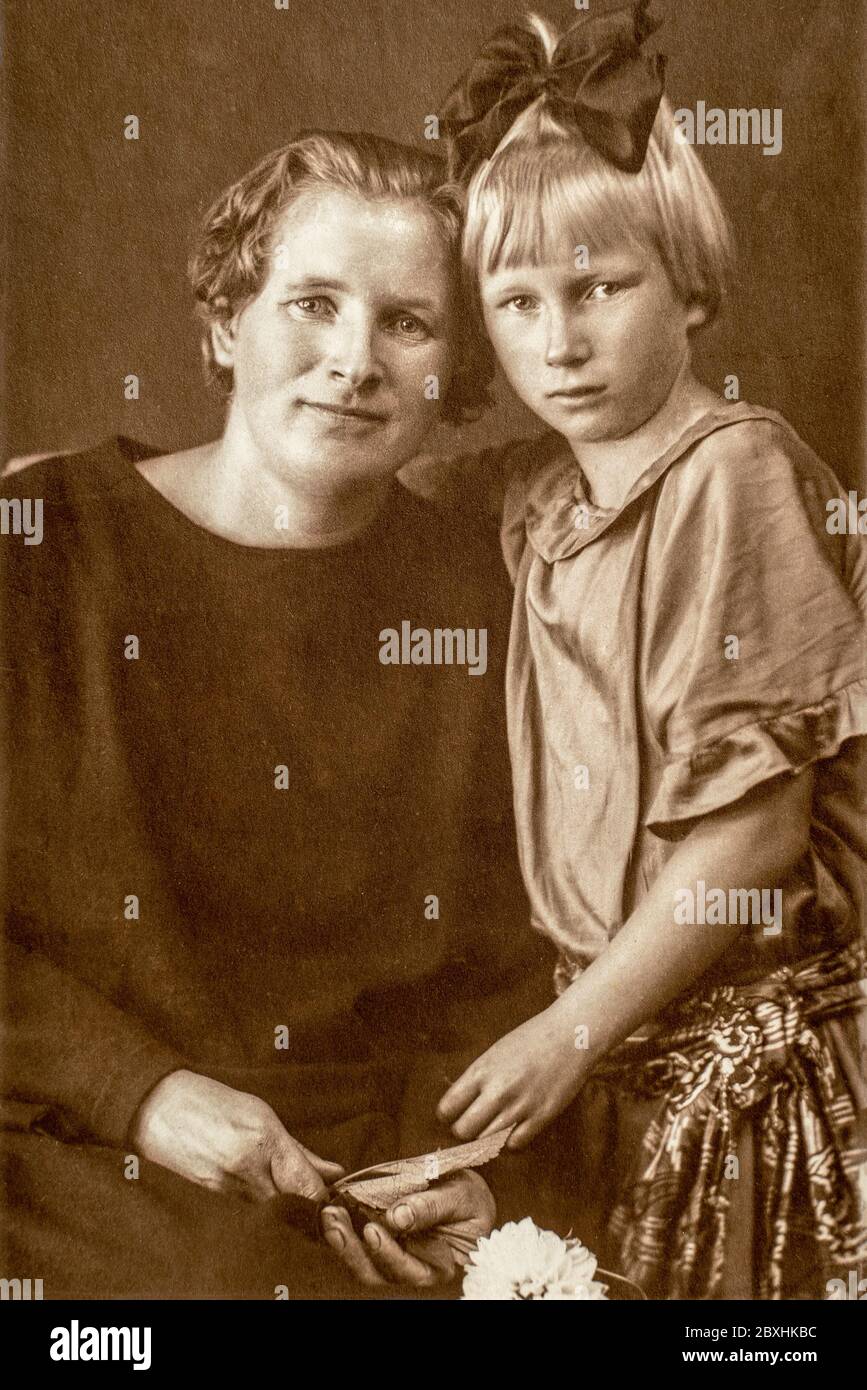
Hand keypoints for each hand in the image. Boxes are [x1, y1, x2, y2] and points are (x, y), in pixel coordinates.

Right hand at [130, 1069, 343, 1200]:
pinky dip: (257, 1201)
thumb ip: (299, 1150)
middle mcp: (246, 1167)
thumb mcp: (262, 1114)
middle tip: (311, 1192)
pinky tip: (254, 1183)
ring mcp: (226, 1186)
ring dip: (280, 1202)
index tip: (332, 1198)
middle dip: (304, 1203)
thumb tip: (333, 1172)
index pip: (306, 1186)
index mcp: (263, 1140)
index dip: (324, 1198)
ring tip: (276, 1179)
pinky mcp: (211, 1198)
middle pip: (290, 1205)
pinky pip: (247, 1207)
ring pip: (269, 1210)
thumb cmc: (210, 1101)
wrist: (157, 1107)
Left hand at [320, 1170, 494, 1288]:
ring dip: (342, 1241)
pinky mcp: (381, 1244)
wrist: (463, 1194)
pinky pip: (358, 1246)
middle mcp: (413, 1270)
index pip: (410, 1271)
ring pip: (363, 1264)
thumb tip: (398, 1216)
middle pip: (378, 1274)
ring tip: (330, 1215)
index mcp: (439, 1267)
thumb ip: (433, 1206)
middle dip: (353, 1250)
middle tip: (336, 1220)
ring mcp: (394, 1259)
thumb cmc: (469, 1200)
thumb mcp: (462, 1196)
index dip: (389, 1254)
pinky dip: (344, 1231)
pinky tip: (334, 1213)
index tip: (373, 1230)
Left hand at [437, 1003, 586, 1147]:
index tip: (453, 1115)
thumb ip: (479, 1077)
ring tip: (492, 1128)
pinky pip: (515, 1144)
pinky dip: (510, 1142)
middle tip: (472, 1125)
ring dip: (486, 1138)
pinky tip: (513, 1130)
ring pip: (487, 1141)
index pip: (448, 1107)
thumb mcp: (496, 1052)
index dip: (447, 1114)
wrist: (571, 1034)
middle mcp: (497, 1090)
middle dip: (464, 1131)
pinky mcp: (542, 1116)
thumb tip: (462, 1103)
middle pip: (464, 1130)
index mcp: (481, 1070)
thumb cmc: (533, 1038)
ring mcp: (520, 1105)